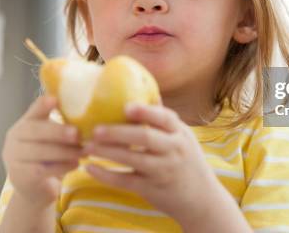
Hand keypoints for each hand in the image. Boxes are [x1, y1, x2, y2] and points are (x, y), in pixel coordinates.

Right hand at [1, 94, 83, 207]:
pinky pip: (43, 170)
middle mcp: (14, 139)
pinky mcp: (20, 177)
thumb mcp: (50, 139)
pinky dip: (62, 166)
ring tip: (84, 151)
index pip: (33, 111)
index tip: (55, 99)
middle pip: (35, 131)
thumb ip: (61, 126)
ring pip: (40, 151)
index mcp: (24, 124)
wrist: (35, 190)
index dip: (43, 105)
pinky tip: (76, 164)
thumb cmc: (48, 158)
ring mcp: (14, 158)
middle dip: (58, 132)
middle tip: (78, 133)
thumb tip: (88, 115)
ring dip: (66, 151)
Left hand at [82, 103, 224, 225]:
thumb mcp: (183, 137)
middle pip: (145, 137)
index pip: (164, 118)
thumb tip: (147, 90)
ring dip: (107, 152)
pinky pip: (125, 181)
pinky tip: (90, 168)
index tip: (125, 106)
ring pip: (133, 159)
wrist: (201, 199)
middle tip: (95, 129)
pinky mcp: (151, 189)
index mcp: (179, 134)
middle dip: (118, 132)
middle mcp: (173, 150)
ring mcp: (162, 171)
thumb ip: (164, 119)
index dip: (145, 111)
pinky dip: (106, 175)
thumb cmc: (187, 161)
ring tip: (87, 145)